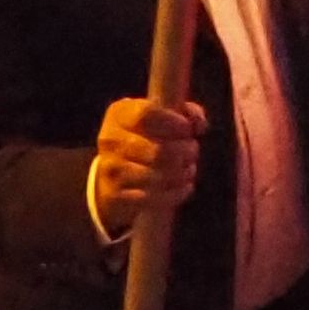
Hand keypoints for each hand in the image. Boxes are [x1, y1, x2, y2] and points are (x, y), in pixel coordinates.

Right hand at [86, 93, 203, 236]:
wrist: (113, 173)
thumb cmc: (146, 137)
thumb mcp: (160, 116)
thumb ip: (185, 111)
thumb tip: (199, 124)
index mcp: (119, 114)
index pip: (146, 115)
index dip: (173, 123)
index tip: (188, 129)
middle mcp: (110, 140)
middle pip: (157, 151)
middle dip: (185, 151)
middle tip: (193, 151)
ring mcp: (110, 169)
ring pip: (157, 177)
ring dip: (182, 173)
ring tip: (189, 168)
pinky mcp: (115, 195)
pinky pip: (153, 198)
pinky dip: (176, 193)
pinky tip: (184, 185)